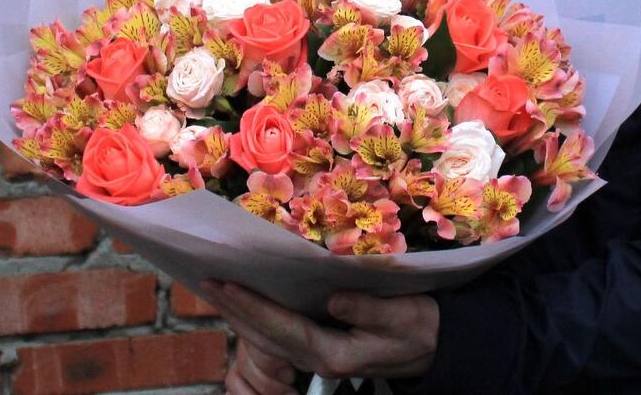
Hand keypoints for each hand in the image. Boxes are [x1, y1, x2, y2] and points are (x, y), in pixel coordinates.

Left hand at [202, 280, 438, 385]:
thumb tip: (334, 298)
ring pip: (268, 337)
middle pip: (266, 336)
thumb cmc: (421, 327)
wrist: (434, 347)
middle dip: (235, 308)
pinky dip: (258, 315)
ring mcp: (318, 356)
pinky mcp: (321, 345)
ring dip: (241, 313)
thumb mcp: (404, 316)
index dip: (253, 306)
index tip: (227, 284)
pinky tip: (247, 300)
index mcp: (335, 353)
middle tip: (206, 281)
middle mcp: (319, 359)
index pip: (283, 329)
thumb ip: (369, 309)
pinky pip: (280, 333)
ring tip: (217, 288)